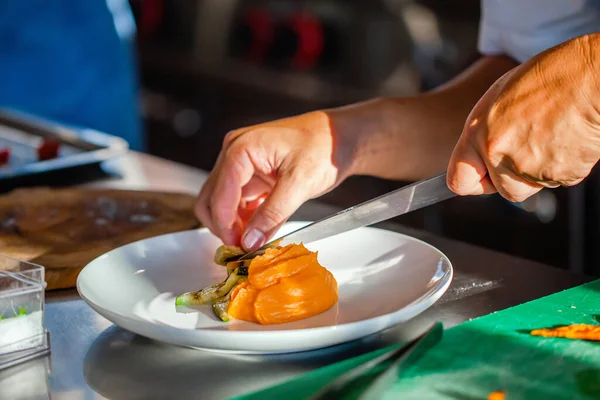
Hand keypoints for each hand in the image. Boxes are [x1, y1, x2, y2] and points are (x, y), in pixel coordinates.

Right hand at [195, 111, 355, 250]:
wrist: (341, 137)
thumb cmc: (325, 148)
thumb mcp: (300, 184)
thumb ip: (272, 214)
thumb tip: (250, 241)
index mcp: (241, 149)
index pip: (220, 196)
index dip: (226, 226)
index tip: (239, 248)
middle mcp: (234, 153)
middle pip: (212, 199)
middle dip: (224, 226)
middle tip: (243, 248)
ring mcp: (241, 163)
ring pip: (223, 203)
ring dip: (234, 224)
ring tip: (254, 241)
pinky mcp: (251, 174)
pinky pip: (239, 201)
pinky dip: (245, 218)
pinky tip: (260, 229)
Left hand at [447, 34, 599, 201]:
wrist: (592, 77)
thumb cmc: (551, 77)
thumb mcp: (500, 98)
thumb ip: (485, 133)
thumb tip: (481, 154)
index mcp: (478, 133)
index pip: (459, 181)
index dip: (474, 181)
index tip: (482, 177)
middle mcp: (498, 153)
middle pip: (504, 191)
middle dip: (516, 178)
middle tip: (531, 145)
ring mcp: (529, 166)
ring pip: (532, 186)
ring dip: (540, 171)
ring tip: (551, 134)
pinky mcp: (560, 174)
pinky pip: (559, 180)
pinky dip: (563, 165)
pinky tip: (568, 136)